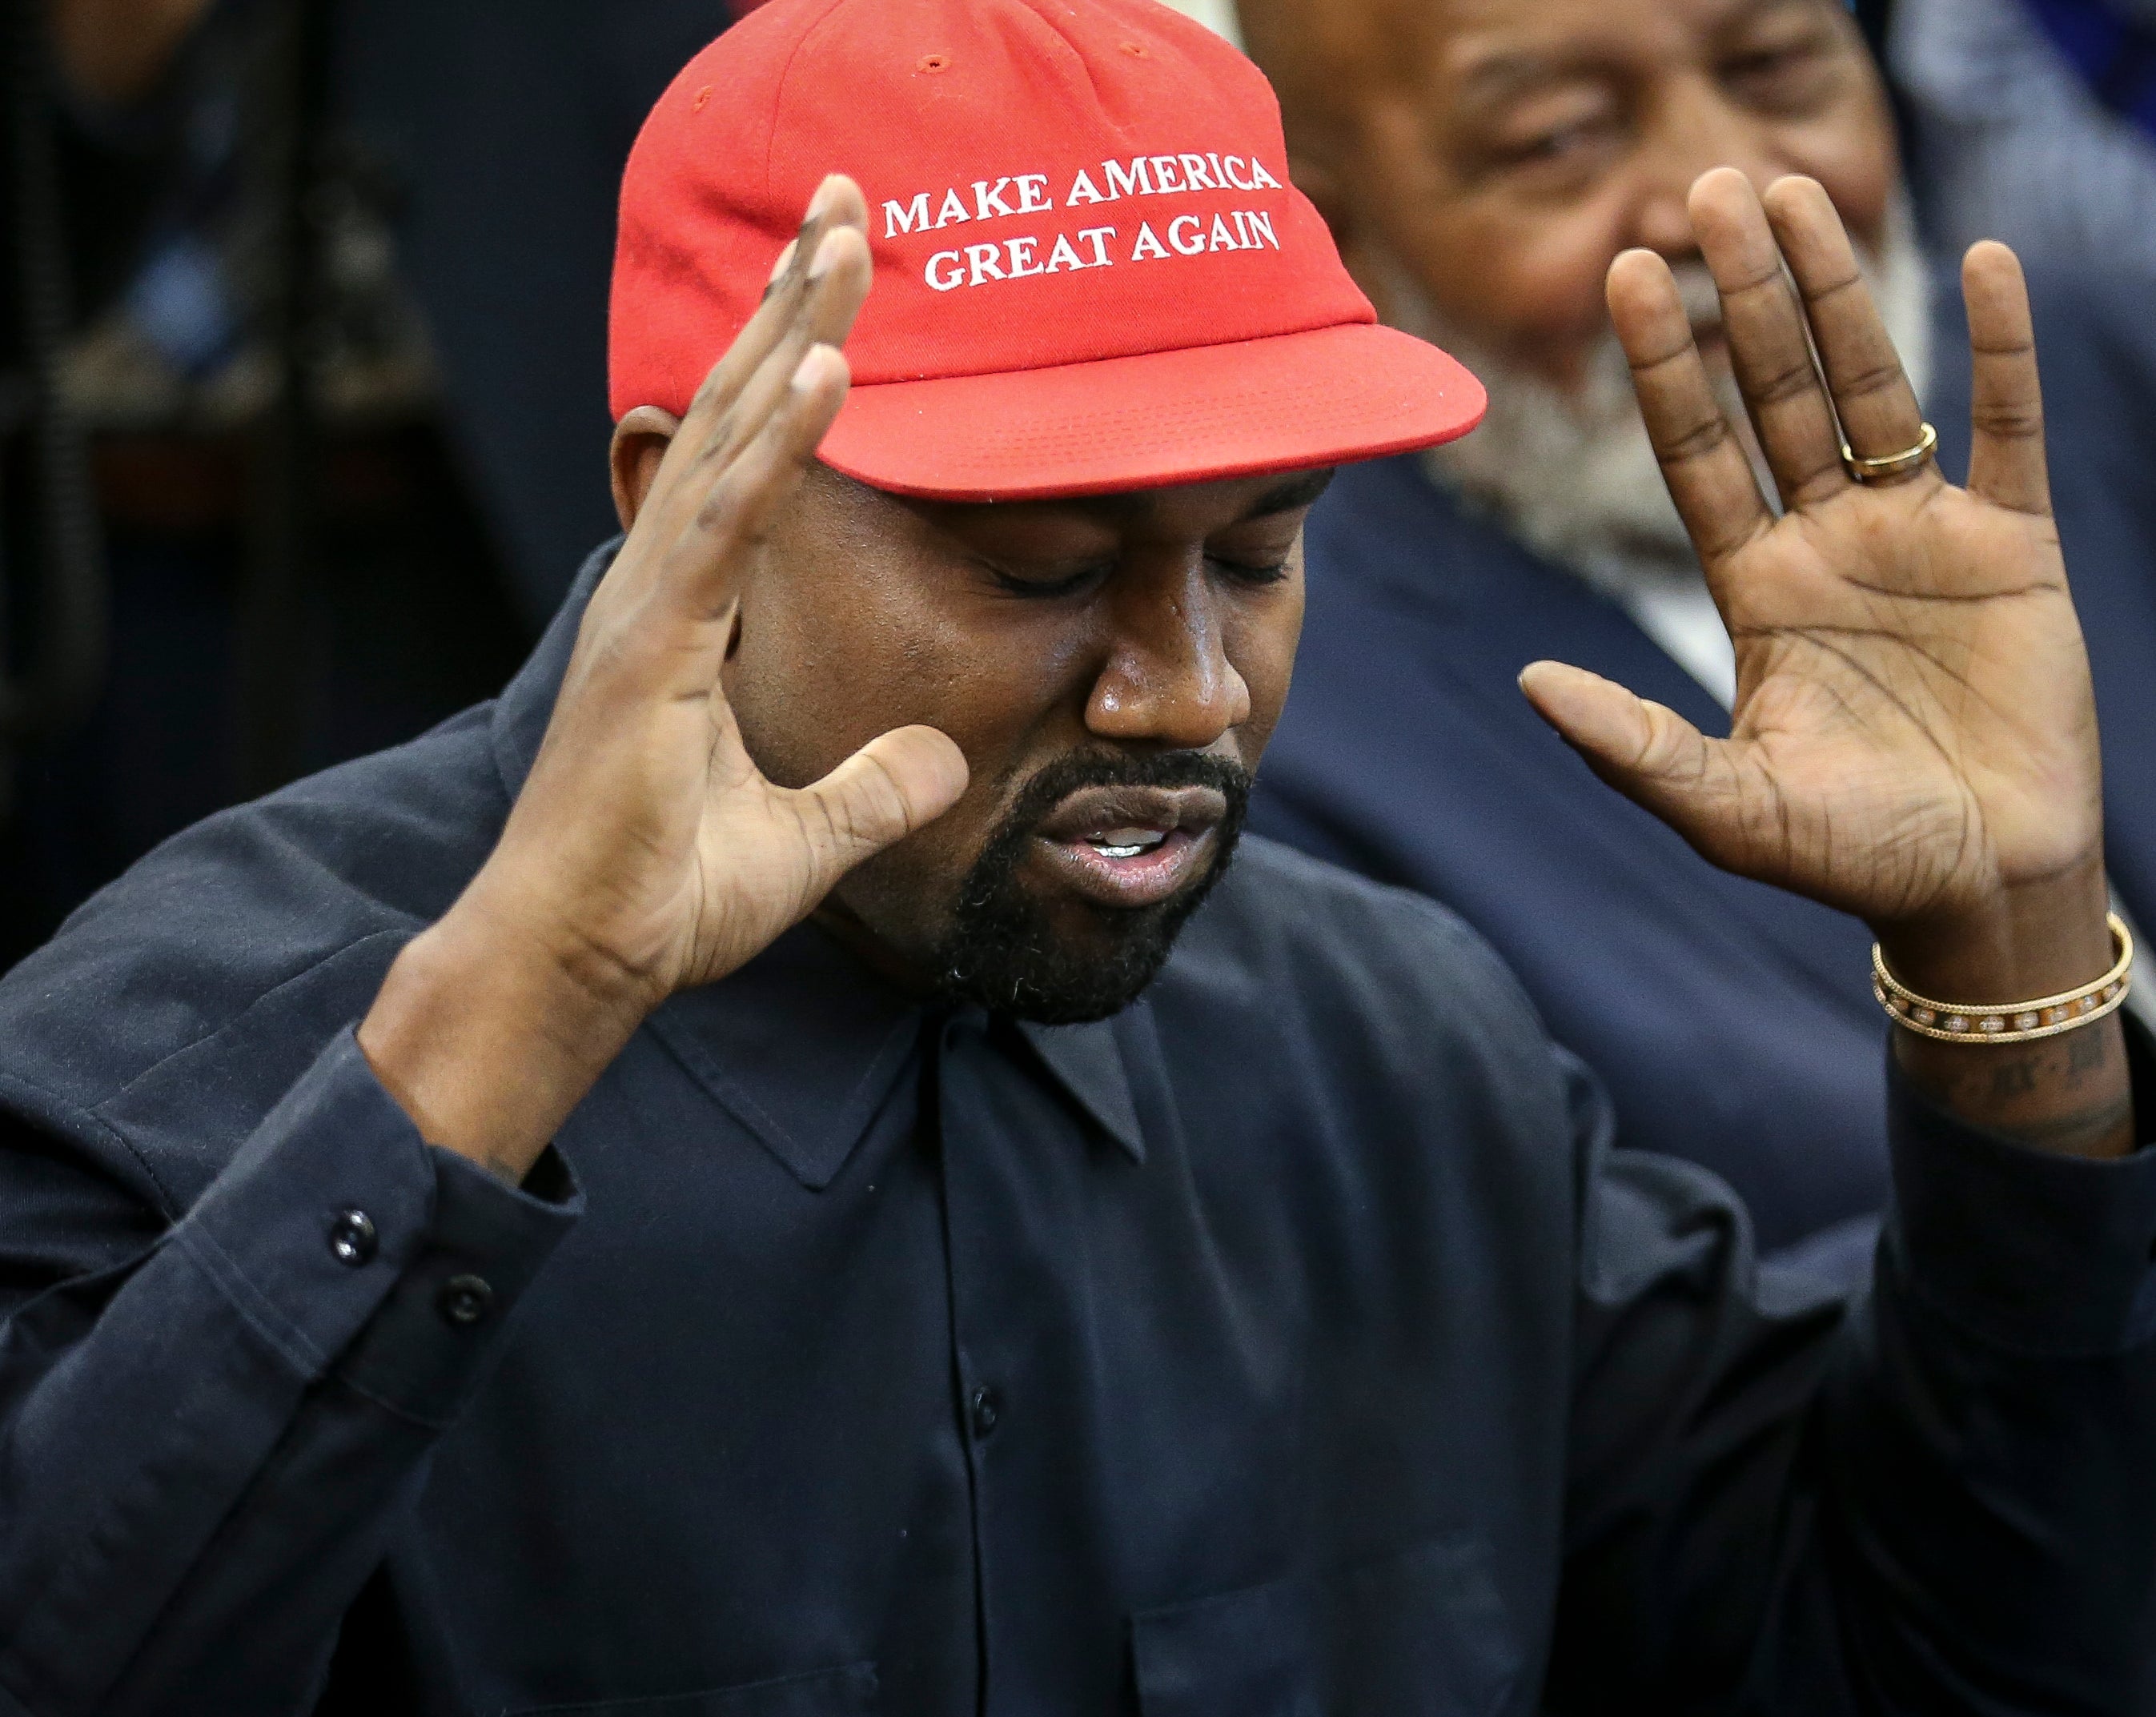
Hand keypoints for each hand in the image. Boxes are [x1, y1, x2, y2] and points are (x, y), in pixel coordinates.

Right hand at [359, 178, 967, 1178]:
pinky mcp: (650, 650)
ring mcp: (649, 610)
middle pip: (734, 414)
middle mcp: (660, 587)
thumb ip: (872, 789)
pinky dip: (773, 445)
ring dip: (791, 332)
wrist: (582, 963)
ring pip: (726, 439)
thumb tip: (945, 764)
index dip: (795, 364)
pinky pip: (725, 528)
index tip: (844, 277)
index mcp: (686, 612)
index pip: (751, 461)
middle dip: (794, 303)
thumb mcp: (806, 840)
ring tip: (848, 235)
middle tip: (849, 199)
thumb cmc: (660, 898)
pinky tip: (824, 369)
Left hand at [1521, 170, 2129, 1154]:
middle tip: (1706, 188)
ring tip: (1798, 190)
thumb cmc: (1849, 857)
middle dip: (1743, 294)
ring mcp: (1918, 536)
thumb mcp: (1727, 807)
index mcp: (1753, 589)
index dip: (1665, 364)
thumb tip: (1527, 680)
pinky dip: (1996, 351)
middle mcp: (1825, 544)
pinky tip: (1983, 263)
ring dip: (1840, 291)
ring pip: (1874, 386)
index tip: (1628, 273)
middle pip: (1776, 392)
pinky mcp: (2012, 550)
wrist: (1978, 888)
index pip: (1695, 452)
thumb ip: (1632, 745)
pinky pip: (2007, 429)